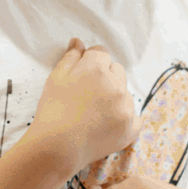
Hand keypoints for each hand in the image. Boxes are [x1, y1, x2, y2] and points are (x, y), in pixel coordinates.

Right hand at [26, 38, 140, 172]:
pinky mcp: (131, 128)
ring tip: (95, 113)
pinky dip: (124, 120)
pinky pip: (134, 117)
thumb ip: (71, 57)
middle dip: (106, 77)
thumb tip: (78, 41)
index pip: (101, 54)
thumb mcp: (56, 77)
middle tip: (88, 95)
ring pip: (125, 93)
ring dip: (115, 98)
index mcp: (98, 68)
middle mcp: (117, 84)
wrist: (57, 147)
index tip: (82, 76)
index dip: (91, 63)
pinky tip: (107, 125)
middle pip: (117, 71)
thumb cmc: (53, 109)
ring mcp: (126, 107)